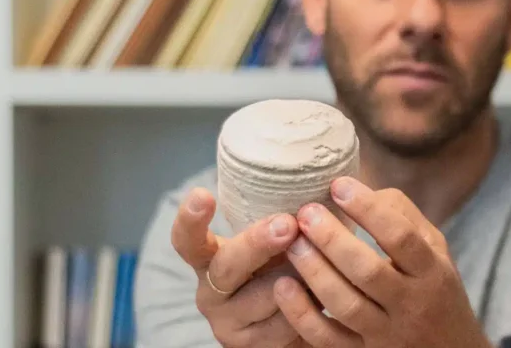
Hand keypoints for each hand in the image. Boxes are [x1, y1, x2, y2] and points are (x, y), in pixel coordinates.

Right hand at [171, 187, 309, 346]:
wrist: (296, 321)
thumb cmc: (284, 266)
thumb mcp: (274, 241)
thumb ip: (278, 219)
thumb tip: (312, 179)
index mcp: (209, 258)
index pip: (187, 240)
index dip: (191, 220)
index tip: (202, 195)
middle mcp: (211, 291)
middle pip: (227, 266)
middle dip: (258, 243)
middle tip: (288, 224)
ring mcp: (227, 323)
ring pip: (264, 296)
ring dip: (298, 275)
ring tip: (322, 259)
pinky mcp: (249, 347)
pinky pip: (285, 324)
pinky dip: (307, 306)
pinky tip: (322, 294)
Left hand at [273, 177, 491, 347]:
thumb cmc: (436, 290)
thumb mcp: (436, 250)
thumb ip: (404, 217)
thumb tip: (361, 190)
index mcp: (432, 271)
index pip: (400, 237)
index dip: (367, 209)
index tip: (339, 185)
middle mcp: (411, 304)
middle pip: (368, 271)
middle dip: (332, 239)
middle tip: (306, 213)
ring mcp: (386, 335)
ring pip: (345, 305)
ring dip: (314, 271)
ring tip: (293, 244)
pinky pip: (327, 340)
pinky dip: (301, 314)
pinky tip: (283, 287)